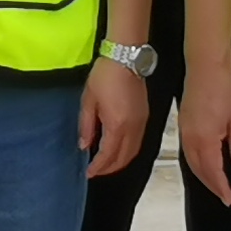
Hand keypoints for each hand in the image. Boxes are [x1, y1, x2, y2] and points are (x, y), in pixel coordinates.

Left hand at [80, 57, 149, 179]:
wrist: (126, 57)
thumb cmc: (104, 76)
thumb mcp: (89, 100)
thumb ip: (87, 126)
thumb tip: (84, 146)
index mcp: (117, 124)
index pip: (108, 155)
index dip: (98, 167)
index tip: (88, 172)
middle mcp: (133, 128)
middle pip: (124, 158)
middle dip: (109, 169)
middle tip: (96, 171)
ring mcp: (142, 123)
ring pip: (133, 152)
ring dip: (120, 162)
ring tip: (105, 164)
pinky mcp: (146, 117)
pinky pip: (138, 143)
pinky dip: (128, 152)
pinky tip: (118, 150)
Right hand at [182, 64, 230, 206]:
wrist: (206, 67)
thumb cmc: (224, 88)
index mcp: (205, 139)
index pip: (213, 171)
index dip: (221, 187)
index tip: (228, 199)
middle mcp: (191, 138)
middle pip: (199, 170)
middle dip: (211, 185)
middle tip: (223, 196)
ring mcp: (184, 131)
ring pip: (191, 162)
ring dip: (202, 176)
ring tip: (215, 184)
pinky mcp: (183, 124)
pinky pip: (187, 151)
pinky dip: (196, 163)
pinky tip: (203, 163)